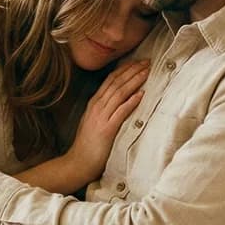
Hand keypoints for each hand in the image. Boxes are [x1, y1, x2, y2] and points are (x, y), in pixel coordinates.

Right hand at [70, 59, 148, 173]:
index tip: (137, 62)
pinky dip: (131, 101)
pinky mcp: (107, 129)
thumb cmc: (87, 145)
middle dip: (132, 70)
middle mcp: (97, 107)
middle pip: (116, 83)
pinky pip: (121, 112)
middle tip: (147, 61)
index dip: (125, 69)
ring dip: (134, 81)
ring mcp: (101, 117)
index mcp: (94, 104)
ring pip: (119, 93)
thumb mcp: (93, 122)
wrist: (77, 163)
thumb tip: (119, 101)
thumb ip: (104, 110)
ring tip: (146, 72)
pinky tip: (141, 94)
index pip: (110, 80)